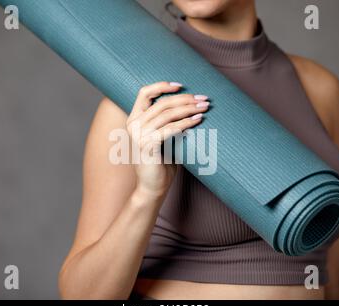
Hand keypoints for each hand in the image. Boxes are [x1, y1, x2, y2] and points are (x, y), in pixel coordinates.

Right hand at [126, 81, 208, 196]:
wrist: (152, 188)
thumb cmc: (161, 163)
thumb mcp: (162, 137)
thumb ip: (167, 122)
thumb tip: (190, 105)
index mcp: (134, 119)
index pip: (144, 93)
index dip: (162, 85)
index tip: (182, 86)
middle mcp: (133, 125)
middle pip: (162, 103)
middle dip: (185, 99)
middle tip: (203, 99)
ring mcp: (139, 135)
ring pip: (167, 114)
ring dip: (189, 109)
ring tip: (204, 109)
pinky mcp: (148, 145)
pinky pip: (170, 129)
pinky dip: (185, 124)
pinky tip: (197, 121)